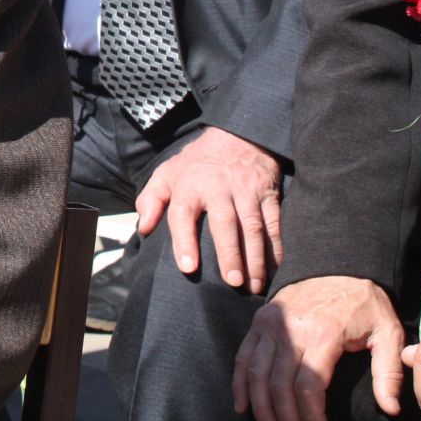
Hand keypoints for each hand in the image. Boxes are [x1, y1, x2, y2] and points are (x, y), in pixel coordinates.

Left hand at [136, 125, 283, 291]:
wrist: (237, 135)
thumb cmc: (197, 163)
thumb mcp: (167, 172)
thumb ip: (151, 199)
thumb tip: (144, 228)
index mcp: (189, 185)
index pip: (183, 214)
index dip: (184, 241)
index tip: (188, 267)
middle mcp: (218, 187)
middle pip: (225, 223)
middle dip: (229, 254)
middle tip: (232, 282)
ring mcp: (246, 191)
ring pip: (253, 226)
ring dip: (255, 257)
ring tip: (254, 286)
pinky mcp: (268, 194)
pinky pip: (274, 223)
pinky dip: (276, 247)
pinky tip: (275, 268)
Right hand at [234, 276, 404, 420]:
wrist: (338, 263)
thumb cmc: (365, 302)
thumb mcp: (388, 332)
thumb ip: (388, 372)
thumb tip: (390, 409)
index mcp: (322, 334)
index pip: (308, 385)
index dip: (310, 415)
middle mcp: (291, 329)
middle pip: (278, 384)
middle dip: (286, 419)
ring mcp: (270, 323)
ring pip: (256, 373)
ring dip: (261, 407)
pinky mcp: (260, 321)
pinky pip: (243, 355)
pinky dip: (239, 383)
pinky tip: (242, 405)